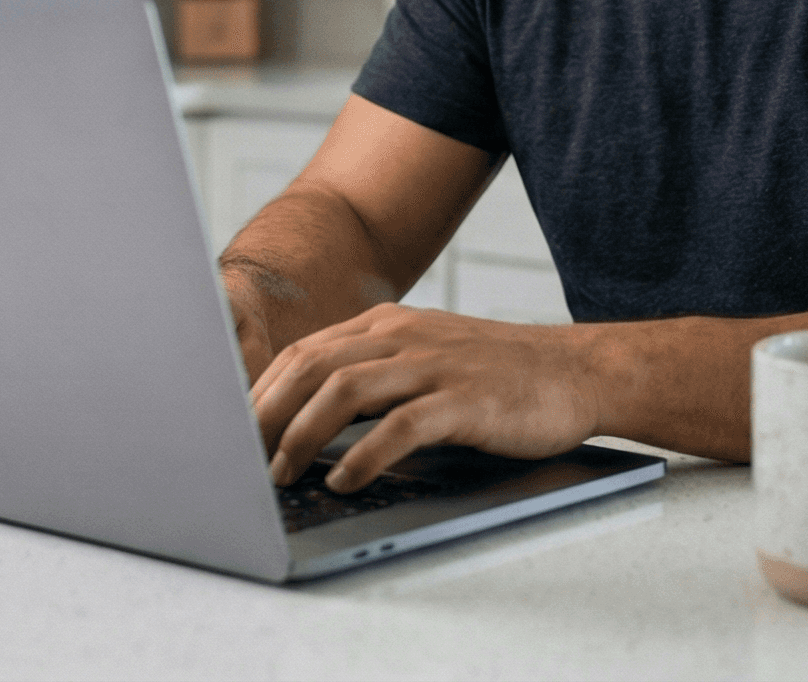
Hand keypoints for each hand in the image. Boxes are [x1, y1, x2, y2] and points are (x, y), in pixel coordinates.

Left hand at [249, 305, 602, 490]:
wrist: (575, 373)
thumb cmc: (496, 377)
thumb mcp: (426, 359)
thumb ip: (373, 377)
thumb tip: (306, 420)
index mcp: (388, 326)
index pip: (304, 353)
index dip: (260, 393)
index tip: (232, 432)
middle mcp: (404, 337)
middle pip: (311, 366)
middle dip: (264, 415)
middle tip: (237, 459)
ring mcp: (434, 365)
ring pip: (345, 390)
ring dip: (301, 435)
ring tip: (281, 475)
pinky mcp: (464, 399)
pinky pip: (400, 425)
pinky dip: (364, 455)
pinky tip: (344, 480)